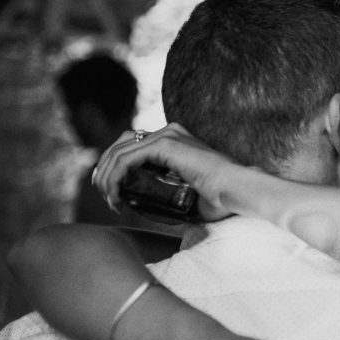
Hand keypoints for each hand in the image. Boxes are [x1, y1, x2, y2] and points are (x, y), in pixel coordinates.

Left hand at [93, 123, 243, 220]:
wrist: (236, 192)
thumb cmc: (218, 198)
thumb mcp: (185, 192)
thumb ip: (167, 191)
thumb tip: (148, 207)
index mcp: (175, 140)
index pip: (132, 144)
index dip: (114, 164)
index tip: (109, 191)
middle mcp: (170, 132)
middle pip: (121, 143)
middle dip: (105, 168)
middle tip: (103, 194)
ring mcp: (168, 136)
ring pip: (120, 151)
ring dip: (106, 175)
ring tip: (108, 199)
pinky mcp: (166, 144)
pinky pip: (127, 158)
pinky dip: (114, 177)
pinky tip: (114, 195)